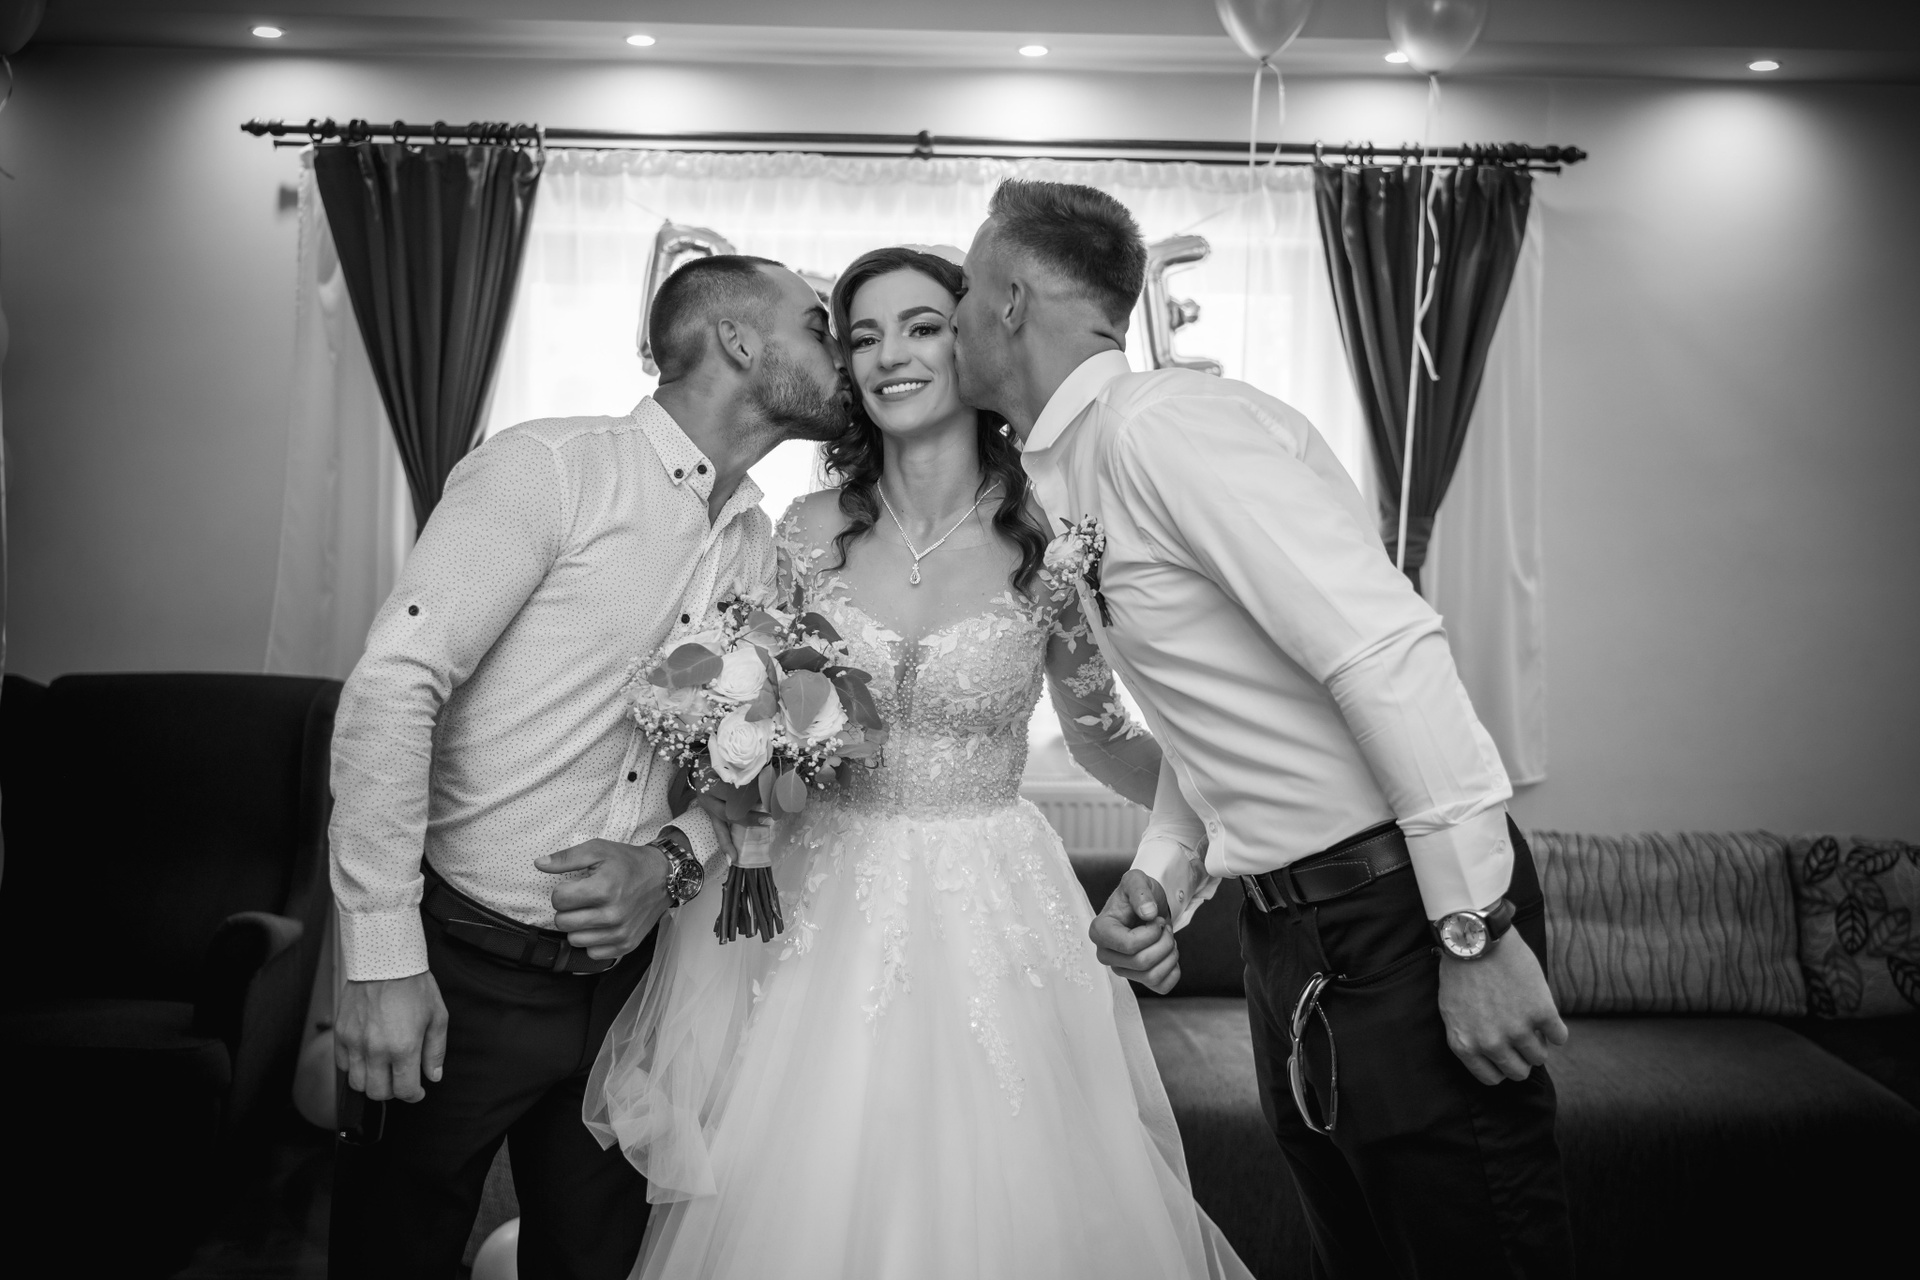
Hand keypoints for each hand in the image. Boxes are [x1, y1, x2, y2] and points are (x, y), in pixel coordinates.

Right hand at [335, 971, 448, 1103]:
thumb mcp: (437, 1016)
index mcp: (403, 1047)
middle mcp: (376, 1050)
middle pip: (377, 1093)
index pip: (405, 1090)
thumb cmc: (414, 985)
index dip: (414, 1095)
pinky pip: (342, 1064)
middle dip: (392, 1092)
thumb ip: (435, 1050)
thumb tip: (433, 1076)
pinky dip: (354, 1067)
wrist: (384, 961)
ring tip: (384, 1070)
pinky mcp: (341, 1034)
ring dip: (372, 1082)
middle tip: (400, 1080)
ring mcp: (355, 1043)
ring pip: (357, 1083)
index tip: (417, 1092)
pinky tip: (367, 1056)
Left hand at [537, 838, 669, 959]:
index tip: (574, 886)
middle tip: (582, 899)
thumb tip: (539, 863)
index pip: (558, 900)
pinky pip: (592, 953)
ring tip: (591, 912)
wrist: (663, 877)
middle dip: (567, 909)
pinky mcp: (626, 945)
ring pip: (574, 940)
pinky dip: (593, 941)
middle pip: (562, 922)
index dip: (562, 890)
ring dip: (578, 927)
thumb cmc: (628, 862)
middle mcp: (612, 914)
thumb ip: (566, 857)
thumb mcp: (598, 850)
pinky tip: (601, 925)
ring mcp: (620, 932)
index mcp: (603, 889)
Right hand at [1088, 870, 1180, 993]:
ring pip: (1152, 976)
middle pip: (1142, 963)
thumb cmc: (1138, 893)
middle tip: (1165, 928)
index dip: (1152, 933)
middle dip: (1164, 942)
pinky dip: (1173, 971)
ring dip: (1170, 955)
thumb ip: (1140, 891)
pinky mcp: (1137, 979)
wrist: (1147, 906)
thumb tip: (1148, 913)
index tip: (1155, 919)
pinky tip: (1169, 954)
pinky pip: (1160, 987)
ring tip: (1168, 939)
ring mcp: (1121, 969)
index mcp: (1100, 931)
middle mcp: (1105, 954)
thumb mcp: (1136, 880)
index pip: (1129, 945)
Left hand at [1436, 932, 1569, 1084]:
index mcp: (1465, 1044)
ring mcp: (1517, 1029)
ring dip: (1539, 1043)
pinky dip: (1557, 1029)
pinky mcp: (1541, 1013)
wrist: (1476, 938)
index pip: (1491, 1078)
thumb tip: (1489, 1053)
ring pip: (1539, 1057)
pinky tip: (1547, 1016)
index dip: (1501, 1067)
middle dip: (1522, 1059)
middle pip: (1518, 1072)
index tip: (1507, 1056)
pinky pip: (1560, 1037)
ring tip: (1533, 1024)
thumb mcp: (1452, 1010)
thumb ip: (1470, 1035)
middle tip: (1523, 1041)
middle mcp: (1491, 1043)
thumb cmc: (1459, 970)